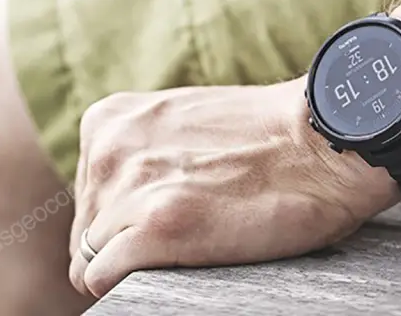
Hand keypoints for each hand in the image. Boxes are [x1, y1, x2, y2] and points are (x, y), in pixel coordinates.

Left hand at [68, 78, 398, 299]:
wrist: (316, 140)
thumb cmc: (258, 132)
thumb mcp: (176, 119)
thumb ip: (139, 148)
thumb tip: (120, 191)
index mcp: (107, 121)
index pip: (85, 193)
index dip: (118, 215)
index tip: (156, 215)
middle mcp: (106, 152)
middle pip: (85, 228)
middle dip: (121, 239)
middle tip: (176, 231)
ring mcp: (128, 190)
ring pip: (90, 259)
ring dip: (131, 260)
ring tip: (185, 240)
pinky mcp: (156, 230)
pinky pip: (102, 280)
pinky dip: (130, 281)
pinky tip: (176, 260)